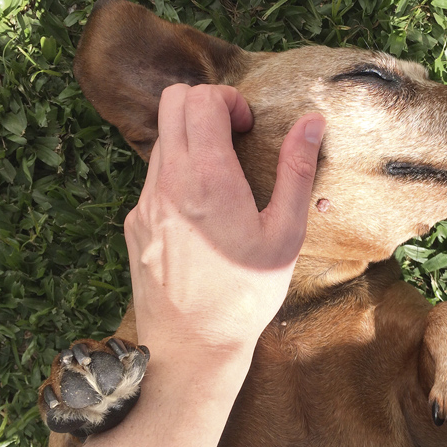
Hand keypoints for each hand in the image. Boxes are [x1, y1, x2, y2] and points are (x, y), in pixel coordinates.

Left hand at [124, 83, 324, 353]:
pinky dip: (178, 173)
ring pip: (161, 140)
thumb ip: (297, 172)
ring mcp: (144, 203)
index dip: (229, 99)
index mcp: (208, 180)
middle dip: (206, 105)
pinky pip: (153, 177)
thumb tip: (312, 122)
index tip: (248, 126)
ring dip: (192, 140)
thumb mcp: (285, 235)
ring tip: (222, 178)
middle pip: (171, 103)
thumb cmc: (246, 294)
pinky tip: (201, 211)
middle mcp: (168, 183)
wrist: (193, 347)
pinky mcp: (134, 223)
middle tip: (234, 136)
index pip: (200, 99)